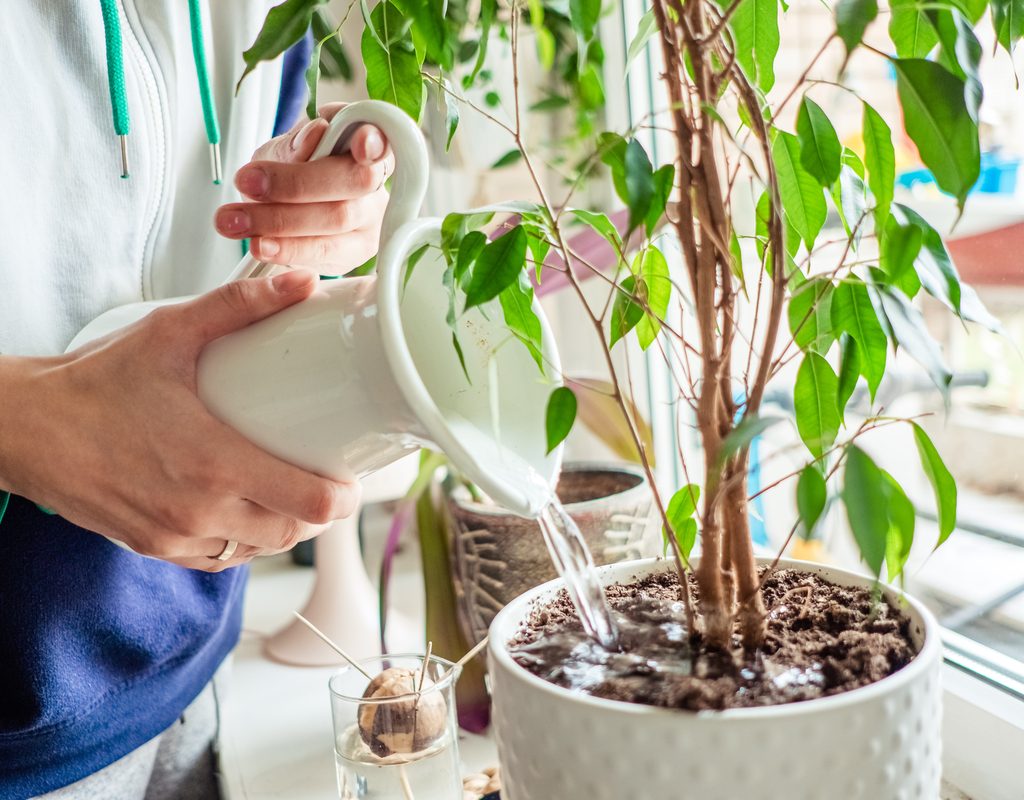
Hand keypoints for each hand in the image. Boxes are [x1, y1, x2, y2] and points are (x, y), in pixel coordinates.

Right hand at [0, 271, 359, 570]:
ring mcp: (174, 537)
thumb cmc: (96, 381)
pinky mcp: (153, 547)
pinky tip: (242, 511)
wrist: (23, 428)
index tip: (352, 479)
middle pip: (291, 533)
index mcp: (214, 464)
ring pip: (256, 550)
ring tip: (288, 492)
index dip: (343, 498)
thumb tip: (302, 282)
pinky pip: (217, 559)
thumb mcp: (169, 333)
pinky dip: (239, 541)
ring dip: (280, 527)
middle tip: (325, 479)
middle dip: (317, 512)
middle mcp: (199, 511)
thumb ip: (239, 306)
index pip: (310, 505)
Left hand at [215, 103, 392, 273]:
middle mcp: (378, 184)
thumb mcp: (285, 147)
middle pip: (355, 182)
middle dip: (298, 183)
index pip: (382, 138)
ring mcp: (372, 222)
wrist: (285, 206)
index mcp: (369, 144)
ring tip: (237, 220)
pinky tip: (261, 245)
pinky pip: (326, 254)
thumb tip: (316, 135)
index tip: (359, 143)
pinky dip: (289, 250)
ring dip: (280, 221)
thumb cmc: (293, 168)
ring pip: (337, 220)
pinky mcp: (357, 254)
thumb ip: (298, 143)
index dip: (375, 141)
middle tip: (249, 182)